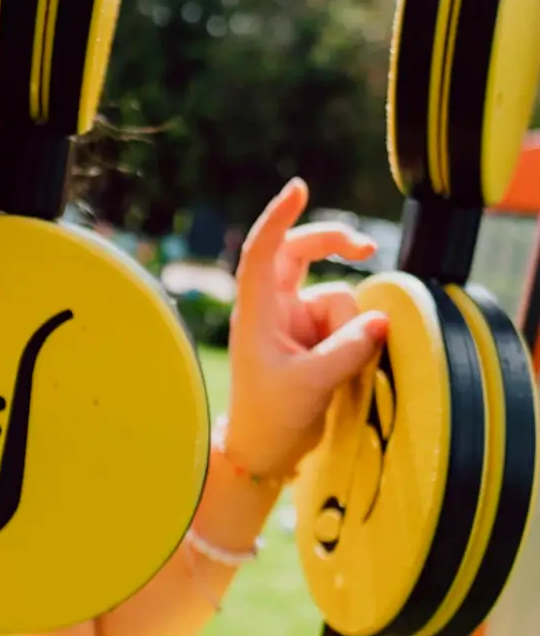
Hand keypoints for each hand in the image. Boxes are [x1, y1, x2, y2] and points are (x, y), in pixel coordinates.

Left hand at [223, 179, 389, 479]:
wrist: (266, 448)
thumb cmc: (272, 416)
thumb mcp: (310, 384)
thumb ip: (346, 350)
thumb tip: (380, 320)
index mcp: (255, 309)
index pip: (262, 250)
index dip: (278, 217)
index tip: (299, 188)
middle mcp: (272, 305)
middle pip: (302, 252)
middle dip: (334, 244)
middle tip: (368, 249)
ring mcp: (294, 318)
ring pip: (338, 296)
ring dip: (348, 327)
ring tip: (331, 370)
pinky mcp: (314, 334)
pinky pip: (349, 319)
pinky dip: (356, 337)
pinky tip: (343, 371)